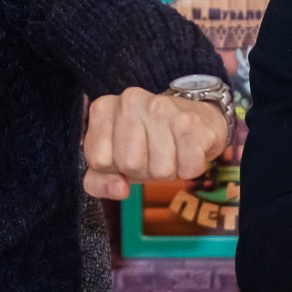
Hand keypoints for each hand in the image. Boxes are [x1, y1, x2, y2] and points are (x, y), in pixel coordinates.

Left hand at [82, 86, 229, 200]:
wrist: (193, 117)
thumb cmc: (147, 140)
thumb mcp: (112, 159)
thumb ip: (99, 181)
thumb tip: (120, 189)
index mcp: (103, 109)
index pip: (99, 161)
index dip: (115, 169)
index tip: (126, 154)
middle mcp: (130, 101)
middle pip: (129, 165)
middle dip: (143, 171)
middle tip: (151, 154)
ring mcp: (162, 108)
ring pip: (160, 170)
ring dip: (168, 170)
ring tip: (170, 150)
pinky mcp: (191, 121)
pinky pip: (188, 169)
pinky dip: (189, 168)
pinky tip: (186, 149)